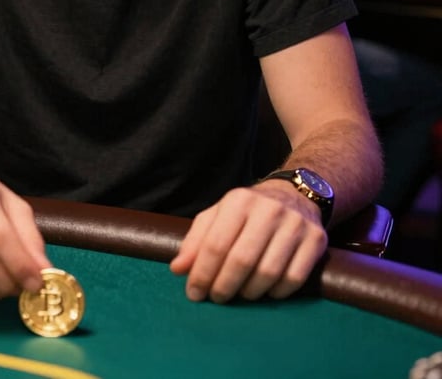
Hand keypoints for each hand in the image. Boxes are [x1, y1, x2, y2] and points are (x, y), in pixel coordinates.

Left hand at [170, 183, 327, 303]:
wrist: (294, 195)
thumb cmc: (248, 211)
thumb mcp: (218, 216)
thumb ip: (196, 241)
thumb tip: (178, 270)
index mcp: (239, 200)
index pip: (216, 244)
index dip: (202, 273)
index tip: (194, 293)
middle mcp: (268, 209)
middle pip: (242, 260)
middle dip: (224, 286)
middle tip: (216, 298)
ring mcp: (295, 225)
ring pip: (268, 273)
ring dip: (249, 292)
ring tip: (240, 294)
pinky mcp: (316, 240)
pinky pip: (294, 279)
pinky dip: (276, 293)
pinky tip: (265, 292)